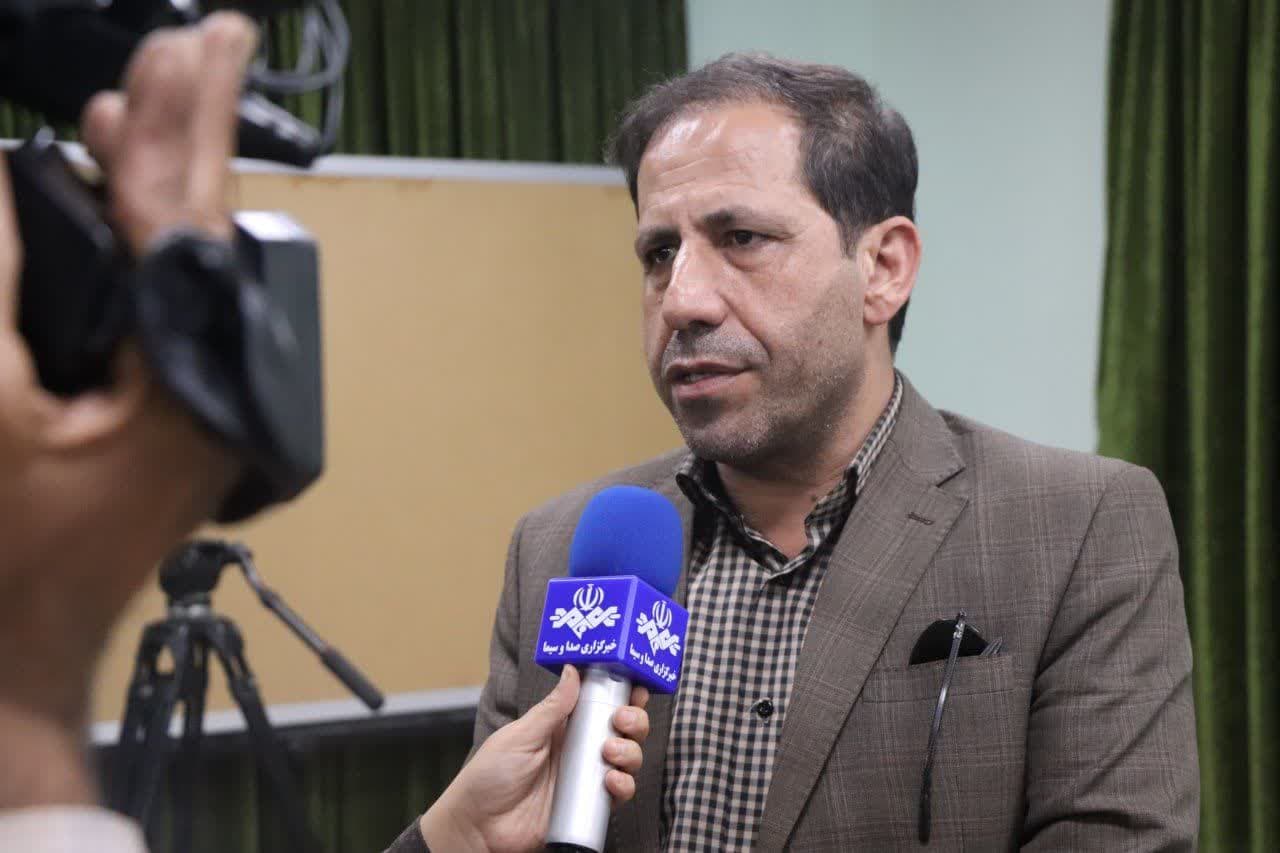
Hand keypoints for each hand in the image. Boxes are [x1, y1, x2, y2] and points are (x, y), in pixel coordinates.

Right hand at [0, 15, 254, 809]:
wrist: (23, 651)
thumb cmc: (10, 553)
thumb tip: (7, 187)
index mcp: (190, 378)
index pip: (186, 221)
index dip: (179, 124)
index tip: (195, 47)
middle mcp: (214, 379)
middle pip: (203, 227)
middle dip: (195, 129)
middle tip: (208, 42)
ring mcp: (198, 394)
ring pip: (188, 260)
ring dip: (166, 173)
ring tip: (158, 93)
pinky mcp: (172, 407)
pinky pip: (167, 301)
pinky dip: (146, 238)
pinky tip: (122, 193)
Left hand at [420, 666, 650, 852]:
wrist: (479, 827)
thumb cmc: (490, 776)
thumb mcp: (520, 735)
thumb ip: (552, 707)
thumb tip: (573, 671)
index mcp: (563, 726)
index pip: (601, 704)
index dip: (623, 694)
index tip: (635, 688)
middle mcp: (580, 749)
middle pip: (623, 729)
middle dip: (634, 720)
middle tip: (622, 719)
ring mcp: (587, 778)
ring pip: (628, 759)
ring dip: (630, 751)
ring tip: (610, 751)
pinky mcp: (589, 807)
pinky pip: (619, 794)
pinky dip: (624, 785)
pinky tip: (611, 781)